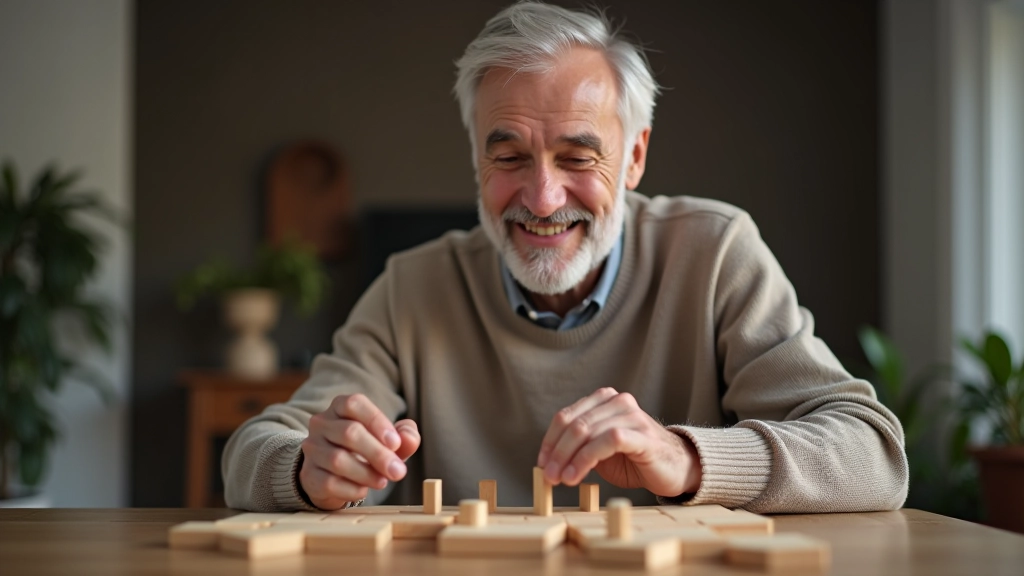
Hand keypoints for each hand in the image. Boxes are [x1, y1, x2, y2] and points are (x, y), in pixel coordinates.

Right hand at [299, 393, 419, 509]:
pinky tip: (364, 490)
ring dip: (366, 473)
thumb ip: (404, 436)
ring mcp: (312, 449)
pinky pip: (329, 482)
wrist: (334, 475)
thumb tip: (409, 438)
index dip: (377, 422)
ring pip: (337, 459)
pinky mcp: (308, 475)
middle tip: (398, 471)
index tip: (396, 443)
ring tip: (383, 481)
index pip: (354, 404)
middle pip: (349, 433)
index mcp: (340, 407)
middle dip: (378, 454)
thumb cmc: (366, 451)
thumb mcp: (389, 440)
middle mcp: (321, 423)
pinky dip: (351, 489)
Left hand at [537, 387, 701, 496]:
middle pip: (573, 423)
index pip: (566, 416)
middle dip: (556, 452)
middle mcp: (617, 401)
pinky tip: (577, 475)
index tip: (542, 463)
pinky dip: (586, 458)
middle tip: (548, 476)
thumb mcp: (600, 451)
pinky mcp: (642, 434)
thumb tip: (548, 462)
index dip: (549, 441)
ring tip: (561, 480)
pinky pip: (607, 440)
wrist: (677, 468)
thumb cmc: (636, 460)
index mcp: (604, 400)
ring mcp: (631, 415)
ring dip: (568, 458)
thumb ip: (579, 448)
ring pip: (587, 431)